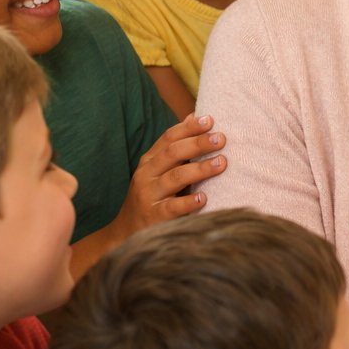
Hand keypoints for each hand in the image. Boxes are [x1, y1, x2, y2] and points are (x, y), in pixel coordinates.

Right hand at [119, 113, 225, 231]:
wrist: (126, 233)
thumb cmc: (152, 196)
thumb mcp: (159, 170)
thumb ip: (176, 147)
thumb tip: (197, 115)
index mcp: (149, 161)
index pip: (168, 138)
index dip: (189, 127)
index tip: (210, 120)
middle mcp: (146, 175)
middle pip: (172, 154)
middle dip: (198, 144)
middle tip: (221, 139)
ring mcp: (149, 196)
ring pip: (174, 178)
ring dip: (199, 169)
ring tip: (221, 163)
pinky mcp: (154, 218)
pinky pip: (172, 208)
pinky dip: (188, 202)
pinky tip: (204, 198)